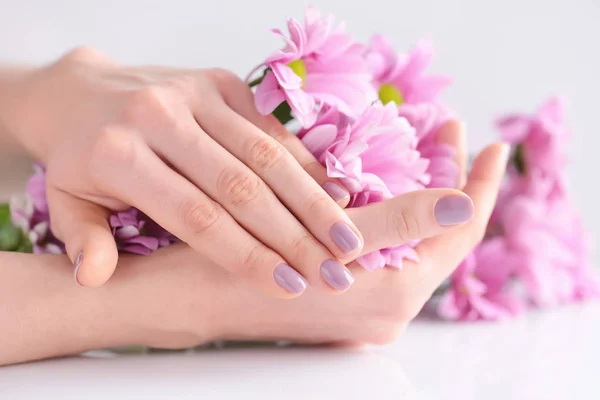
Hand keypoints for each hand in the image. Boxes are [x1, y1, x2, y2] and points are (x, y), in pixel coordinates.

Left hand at [7, 48, 368, 295]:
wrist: (83, 90)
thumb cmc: (81, 156)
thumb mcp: (67, 203)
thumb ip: (85, 240)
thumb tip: (97, 280)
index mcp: (118, 155)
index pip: (197, 216)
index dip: (246, 255)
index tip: (288, 287)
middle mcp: (159, 118)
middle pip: (242, 187)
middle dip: (294, 236)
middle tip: (334, 274)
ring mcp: (194, 95)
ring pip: (265, 155)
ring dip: (312, 201)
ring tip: (347, 240)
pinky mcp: (220, 83)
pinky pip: (270, 127)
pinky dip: (304, 162)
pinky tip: (335, 193)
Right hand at [135, 142, 507, 347]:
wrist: (180, 301)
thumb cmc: (242, 262)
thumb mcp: (327, 238)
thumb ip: (398, 223)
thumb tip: (462, 202)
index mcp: (394, 297)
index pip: (460, 236)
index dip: (477, 184)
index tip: (484, 143)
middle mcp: (387, 312)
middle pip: (437, 240)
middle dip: (446, 183)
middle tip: (445, 135)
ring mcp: (364, 310)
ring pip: (409, 245)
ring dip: (415, 197)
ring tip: (418, 153)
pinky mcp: (341, 305)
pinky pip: (383, 255)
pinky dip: (387, 218)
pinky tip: (378, 186)